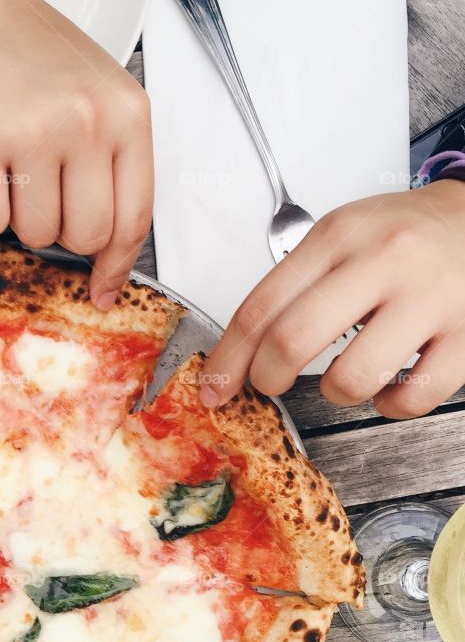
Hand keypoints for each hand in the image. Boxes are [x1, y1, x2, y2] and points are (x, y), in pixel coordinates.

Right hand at [0, 0, 153, 307]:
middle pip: (86, 236)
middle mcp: (86, 121)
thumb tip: (109, 259)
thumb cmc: (32, 56)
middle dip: (63, 232)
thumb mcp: (100, 97)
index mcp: (127, 113)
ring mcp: (32, 130)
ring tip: (14, 166)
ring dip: (20, 217)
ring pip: (36, 233)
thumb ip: (114, 166)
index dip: (117, 264)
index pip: (135, 217)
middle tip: (45, 195)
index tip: (103, 289)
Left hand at [200, 182, 464, 417]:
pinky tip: (388, 387)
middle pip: (293, 339)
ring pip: (350, 378)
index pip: (262, 306)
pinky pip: (411, 397)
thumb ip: (294, 285)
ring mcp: (429, 299)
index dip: (228, 357)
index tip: (213, 387)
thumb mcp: (343, 236)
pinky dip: (389, 405)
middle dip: (267, 378)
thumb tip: (238, 352)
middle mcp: (384, 262)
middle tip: (271, 384)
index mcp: (339, 237)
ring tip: (342, 378)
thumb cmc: (404, 236)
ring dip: (333, 394)